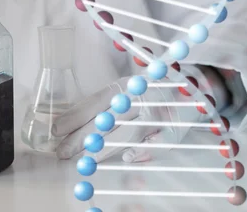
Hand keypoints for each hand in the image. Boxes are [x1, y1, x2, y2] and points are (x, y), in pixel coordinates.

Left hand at [52, 76, 201, 161]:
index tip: (55, 129)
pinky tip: (129, 159)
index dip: (74, 115)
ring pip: (128, 132)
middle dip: (82, 138)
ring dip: (105, 148)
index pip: (95, 102)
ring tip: (85, 160)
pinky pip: (160, 142)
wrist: (192, 87)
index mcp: (124, 86)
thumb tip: (66, 124)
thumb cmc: (148, 92)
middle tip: (62, 152)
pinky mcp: (175, 129)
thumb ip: (102, 106)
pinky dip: (146, 151)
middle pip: (107, 120)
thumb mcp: (125, 92)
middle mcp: (140, 97)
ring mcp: (159, 113)